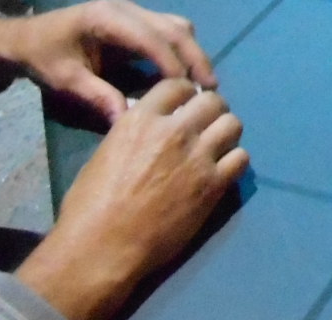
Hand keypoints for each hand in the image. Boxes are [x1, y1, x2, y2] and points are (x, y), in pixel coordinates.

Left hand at [0, 1, 216, 123]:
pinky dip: (182, 49)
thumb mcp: (65, 80)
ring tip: (202, 83)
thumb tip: (130, 121)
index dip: (173, 64)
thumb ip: (98, 96)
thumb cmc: (43, 56)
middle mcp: (127, 9)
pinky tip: (185, 73)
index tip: (189, 91)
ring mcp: (134, 11)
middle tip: (210, 88)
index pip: (152, 39)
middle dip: (195, 57)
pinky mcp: (136, 20)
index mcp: (107, 18)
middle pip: (174, 28)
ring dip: (192, 52)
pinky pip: (168, 29)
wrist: (24, 37)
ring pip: (176, 26)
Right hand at [13, 79, 247, 319]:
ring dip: (225, 133)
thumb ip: (137, 131)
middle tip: (204, 127)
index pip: (179, 85)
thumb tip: (153, 125)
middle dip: (210, 110)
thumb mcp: (107, 150)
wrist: (101, 247)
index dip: (185, 94)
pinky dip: (234, 161)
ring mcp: (198, 157)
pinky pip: (241, 158)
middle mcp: (175, 130)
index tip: (185, 107)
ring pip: (232, 125)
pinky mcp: (213, 184)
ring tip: (216, 147)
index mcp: (142, 118)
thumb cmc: (89, 204)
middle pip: (213, 101)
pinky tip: (222, 171)